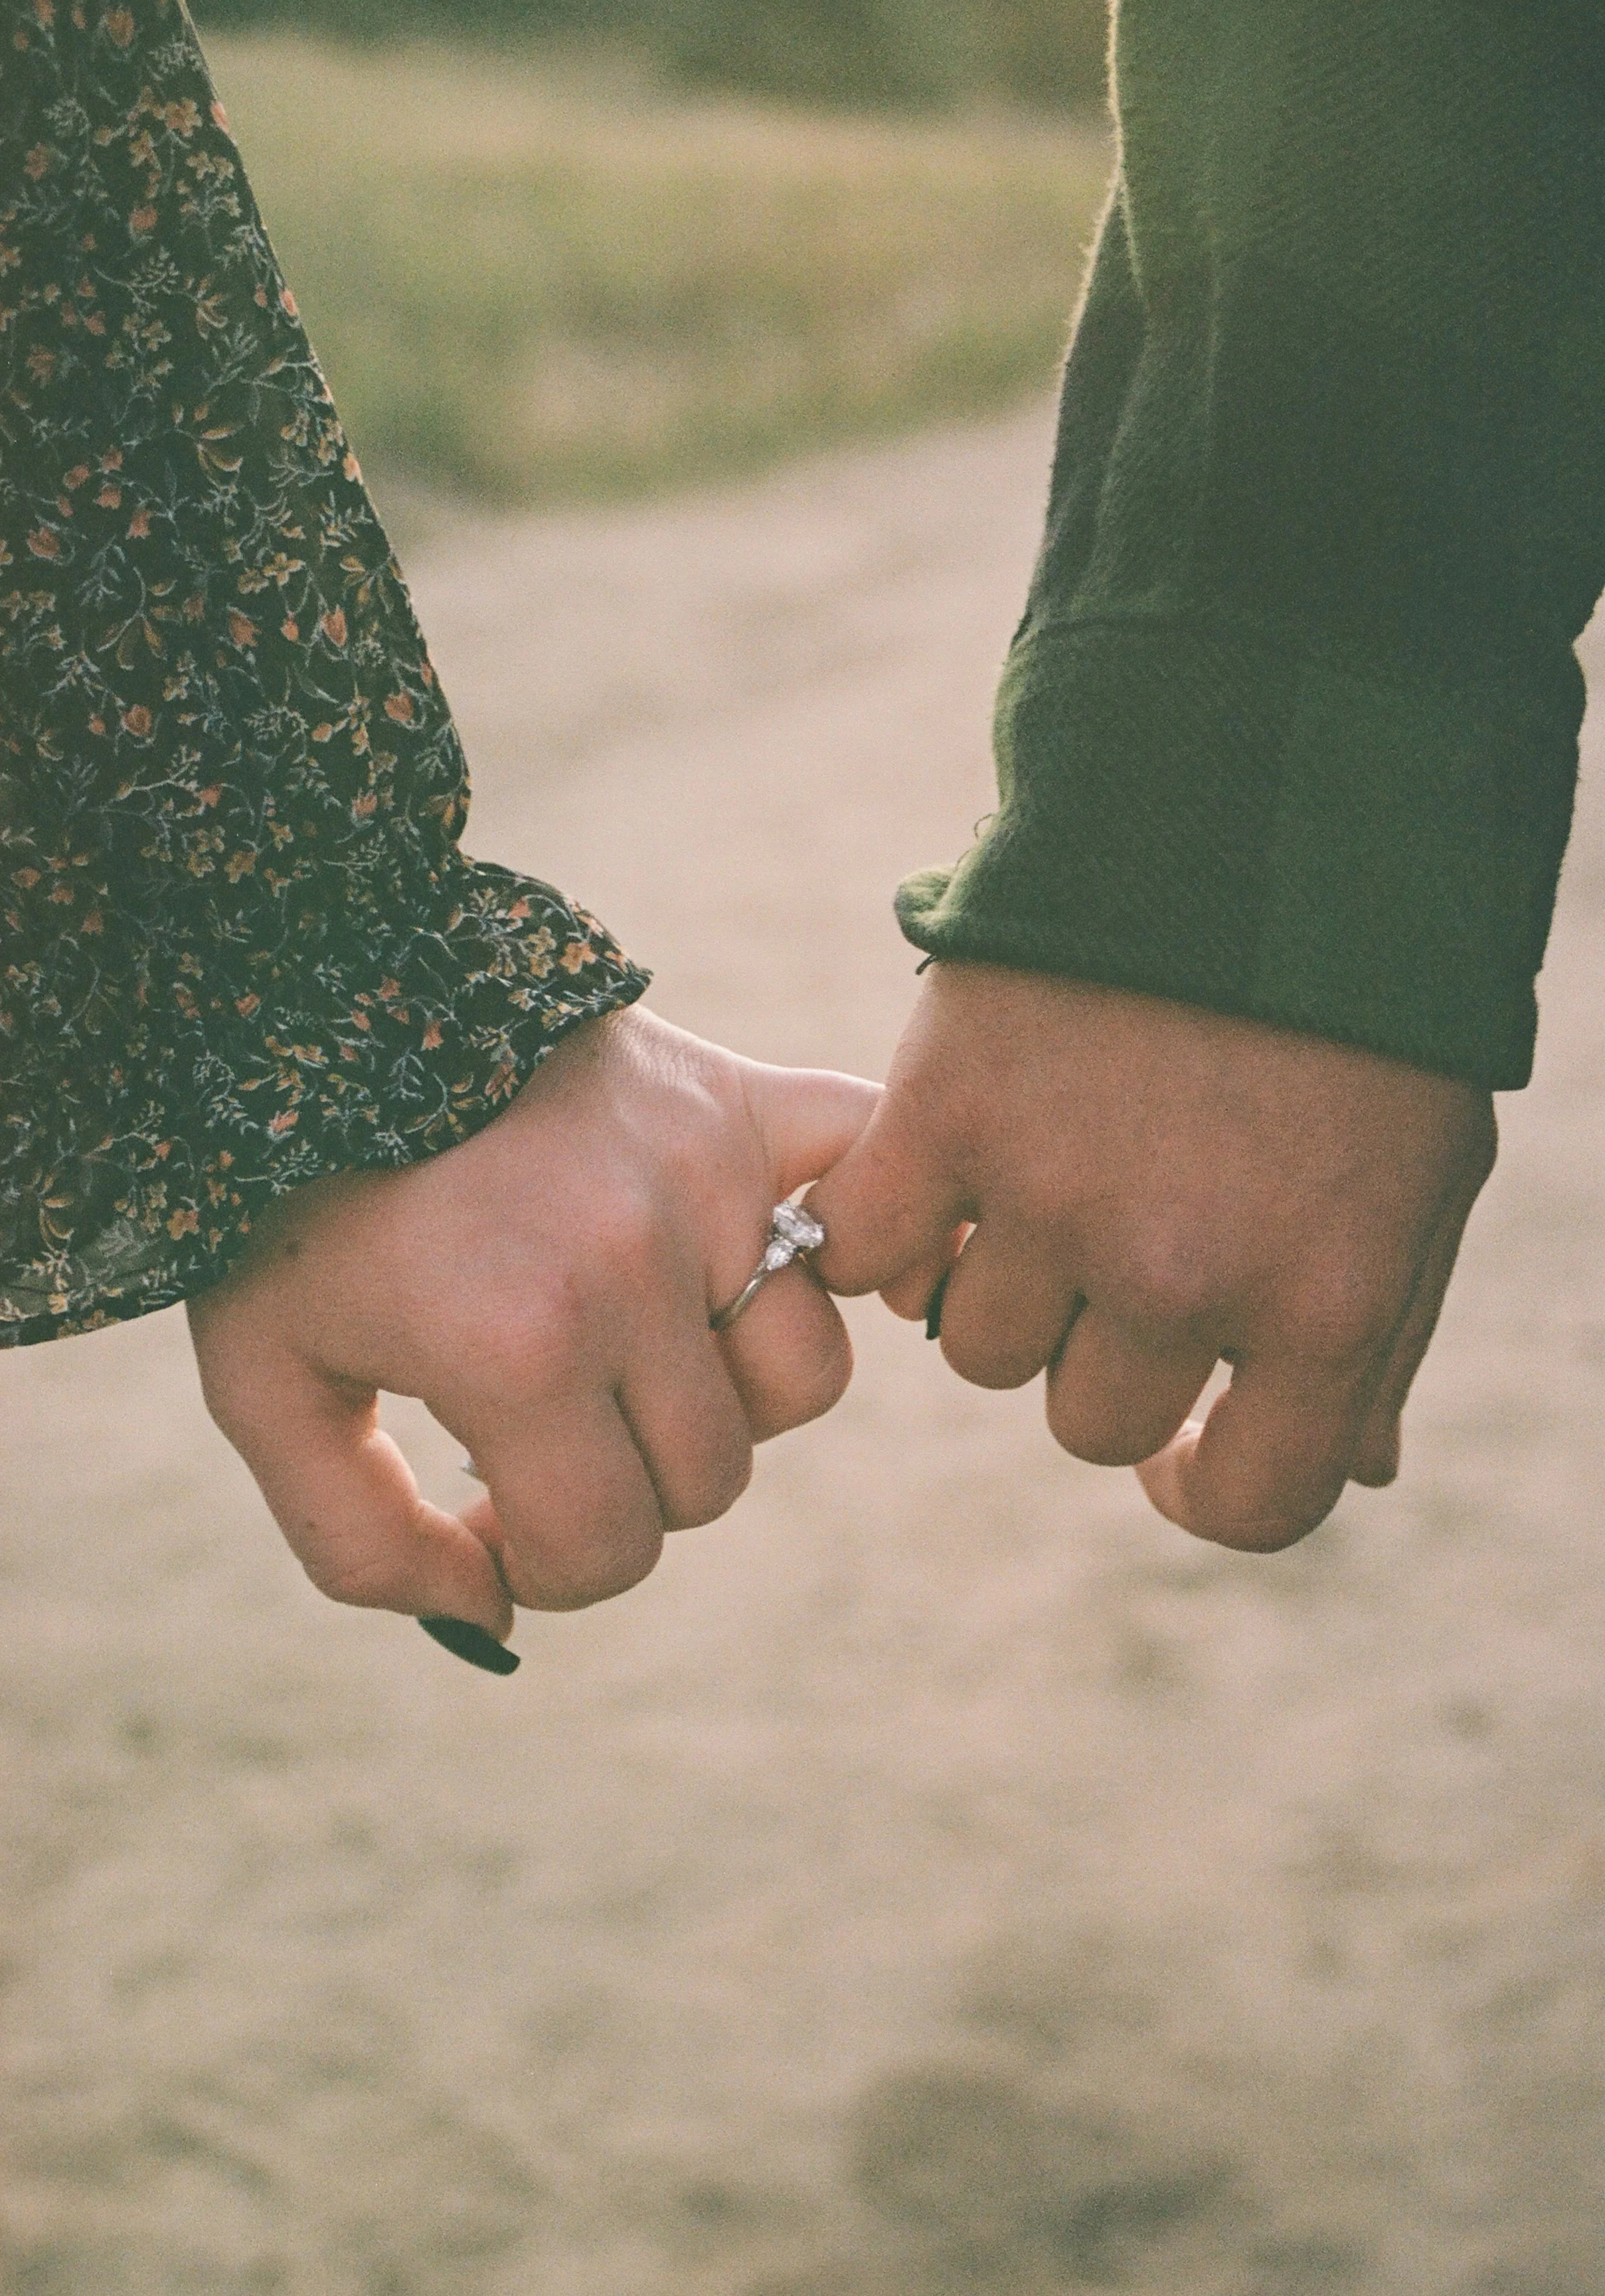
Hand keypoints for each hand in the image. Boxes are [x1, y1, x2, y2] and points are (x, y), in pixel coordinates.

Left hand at [189, 1008, 878, 1634]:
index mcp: (519, 1349)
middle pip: (707, 1479)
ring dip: (727, 1391)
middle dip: (621, 1487)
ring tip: (637, 1344)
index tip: (492, 1510)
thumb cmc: (288, 1202)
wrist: (319, 1002)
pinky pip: (873, 1178)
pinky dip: (883, 1231)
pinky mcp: (740, 1104)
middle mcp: (635, 1267)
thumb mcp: (265, 1387)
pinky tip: (841, 1272)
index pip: (611, 1548)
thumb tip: (493, 1615)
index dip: (546, 1564)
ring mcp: (704, 1179)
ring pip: (802, 1375)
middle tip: (544, 1428)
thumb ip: (361, 1544)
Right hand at [808, 966, 1495, 1550]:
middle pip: (1090, 1421)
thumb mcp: (1422, 1173)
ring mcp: (1057, 1195)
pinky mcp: (948, 1110)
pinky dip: (889, 1231)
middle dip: (1103, 1350)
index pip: (1248, 1503)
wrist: (1262, 792)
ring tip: (1038, 1176)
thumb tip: (1350, 1468)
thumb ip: (1378, 1335)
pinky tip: (934, 1179)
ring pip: (978, 1349)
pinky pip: (872, 1252)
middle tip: (1116, 1241)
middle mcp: (1187, 1272)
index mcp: (1327, 1301)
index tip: (1172, 1441)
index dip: (1198, 1485)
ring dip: (1002, 1285)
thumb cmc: (1360, 1001)